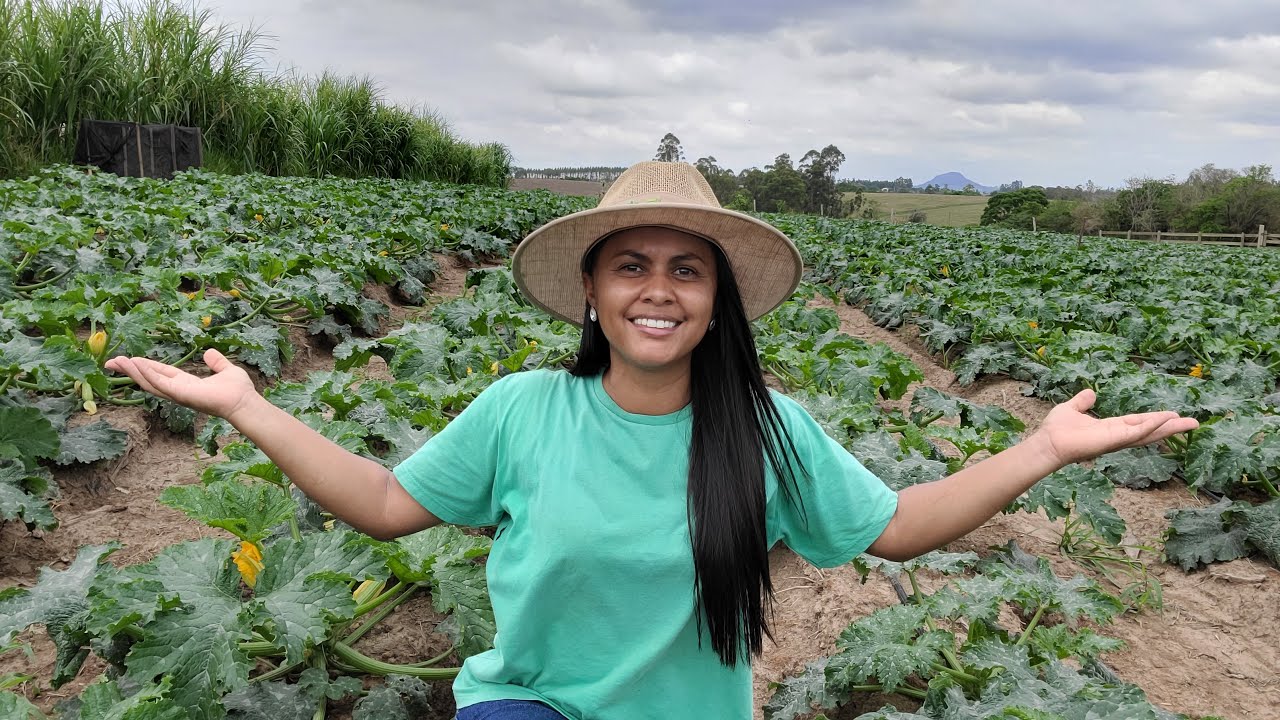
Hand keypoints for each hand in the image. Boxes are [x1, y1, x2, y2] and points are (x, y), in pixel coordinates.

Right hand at [104, 349, 257, 420]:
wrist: (244, 402)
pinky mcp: (181, 395)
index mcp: (186, 383)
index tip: (129, 359)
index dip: (145, 366)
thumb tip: (209, 353)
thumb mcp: (225, 370)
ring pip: (150, 383)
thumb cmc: (238, 390)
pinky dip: (148, 374)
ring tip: (117, 361)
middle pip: (149, 379)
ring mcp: (178, 394)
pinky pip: (161, 384)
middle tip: (111, 362)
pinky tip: (136, 365)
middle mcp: (179, 390)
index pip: (160, 373)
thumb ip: (216, 362)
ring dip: (133, 372)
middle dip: (130, 370)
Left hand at [1031, 388, 1198, 466]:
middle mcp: (1117, 435)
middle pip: (1150, 430)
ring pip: (1148, 433)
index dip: (1155, 419)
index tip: (1173, 415)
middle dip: (1171, 427)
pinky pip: (1135, 432)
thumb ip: (1082, 402)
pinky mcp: (1113, 441)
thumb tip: (1089, 393)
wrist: (1047, 442)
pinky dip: (1150, 426)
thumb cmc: (1056, 429)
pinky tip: (1164, 421)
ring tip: (1188, 422)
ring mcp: (1117, 439)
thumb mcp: (1072, 409)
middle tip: (1193, 423)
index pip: (1138, 422)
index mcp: (1110, 427)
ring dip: (1167, 428)